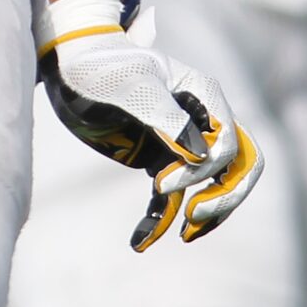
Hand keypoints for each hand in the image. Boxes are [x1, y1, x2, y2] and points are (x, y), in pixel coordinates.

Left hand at [37, 0, 262, 251]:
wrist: (70, 66)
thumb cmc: (102, 64)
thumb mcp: (131, 84)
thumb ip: (164, 114)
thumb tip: (200, 155)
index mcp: (203, 95)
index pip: (230, 145)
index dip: (204, 172)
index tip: (161, 183)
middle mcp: (199, 119)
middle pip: (237, 168)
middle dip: (224, 197)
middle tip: (192, 217)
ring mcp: (180, 141)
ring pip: (212, 187)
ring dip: (205, 215)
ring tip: (183, 236)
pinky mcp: (158, 159)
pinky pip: (170, 197)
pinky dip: (159, 221)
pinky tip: (139, 242)